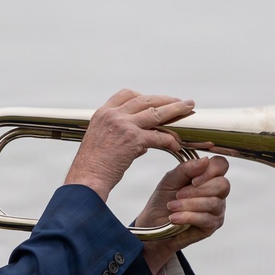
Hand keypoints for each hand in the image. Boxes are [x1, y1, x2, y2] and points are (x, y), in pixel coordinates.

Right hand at [65, 89, 195, 200]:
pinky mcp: (132, 139)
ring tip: (188, 109)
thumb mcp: (101, 142)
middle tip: (182, 101)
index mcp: (103, 113)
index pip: (126, 94)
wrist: (86, 180)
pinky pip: (158, 136)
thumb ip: (121, 136)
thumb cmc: (92, 168)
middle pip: (145, 100)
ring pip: (156, 112)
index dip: (144, 96)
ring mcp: (123, 125)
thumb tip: (143, 142)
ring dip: (175, 109)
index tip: (156, 100)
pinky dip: (170, 140)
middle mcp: (112, 115)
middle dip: (166, 99)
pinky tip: (177, 145)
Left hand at [136, 156, 229, 273]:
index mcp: (208, 176)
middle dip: (197, 190)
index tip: (193, 180)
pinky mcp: (212, 225)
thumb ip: (187, 169)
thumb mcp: (170, 180)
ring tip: (172, 207)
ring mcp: (217, 209)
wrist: (154, 222)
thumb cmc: (163, 199)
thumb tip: (206, 160)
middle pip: (222, 184)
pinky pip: (207, 219)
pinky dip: (188, 217)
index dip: (211, 170)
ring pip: (213, 203)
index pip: (221, 165)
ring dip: (189, 204)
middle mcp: (217, 192)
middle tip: (178, 195)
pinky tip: (175, 218)